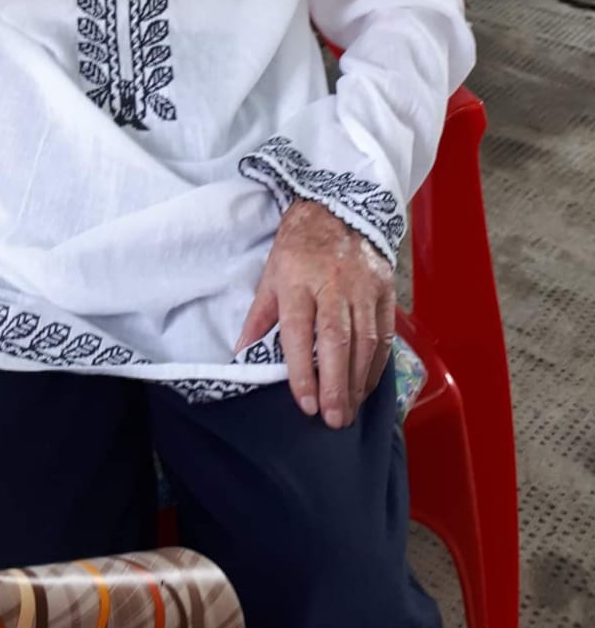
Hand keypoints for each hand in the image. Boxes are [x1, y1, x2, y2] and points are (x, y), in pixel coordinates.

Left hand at [235, 199, 394, 428]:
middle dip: (336, 384)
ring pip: (365, 341)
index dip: (303, 370)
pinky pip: (385, 334)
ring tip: (349, 411)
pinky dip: (377, 365)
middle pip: (337, 340)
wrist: (337, 207)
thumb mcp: (271, 273)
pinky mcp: (385, 289)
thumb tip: (242, 353)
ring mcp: (363, 287)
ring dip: (358, 381)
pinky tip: (367, 386)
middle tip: (333, 419)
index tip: (305, 403)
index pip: (299, 330)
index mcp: (298, 279)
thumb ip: (260, 315)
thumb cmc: (298, 244)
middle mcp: (334, 284)